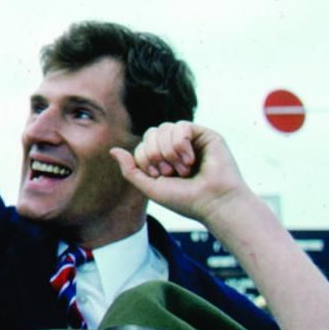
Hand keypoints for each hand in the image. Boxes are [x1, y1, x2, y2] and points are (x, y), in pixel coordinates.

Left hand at [110, 121, 252, 225]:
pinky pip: (181, 126)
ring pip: (164, 128)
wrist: (214, 203)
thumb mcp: (150, 187)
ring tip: (183, 169)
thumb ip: (130, 169)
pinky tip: (190, 159)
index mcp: (164, 160)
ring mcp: (191, 141)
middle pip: (151, 133)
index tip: (159, 176)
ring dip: (168, 151)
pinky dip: (180, 143)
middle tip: (170, 172)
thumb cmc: (185, 200)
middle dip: (155, 153)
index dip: (145, 158)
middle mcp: (177, 148)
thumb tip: (113, 150)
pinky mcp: (205, 135)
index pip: (142, 145)